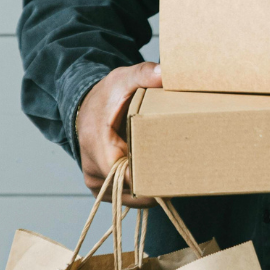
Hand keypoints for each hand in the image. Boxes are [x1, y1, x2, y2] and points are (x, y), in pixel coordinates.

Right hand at [76, 61, 162, 206]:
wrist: (85, 107)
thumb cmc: (107, 94)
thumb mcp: (124, 79)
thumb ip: (143, 74)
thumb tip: (164, 72)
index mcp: (99, 147)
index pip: (127, 177)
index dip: (152, 179)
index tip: (175, 175)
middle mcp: (93, 170)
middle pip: (132, 190)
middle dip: (157, 184)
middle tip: (184, 176)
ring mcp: (96, 182)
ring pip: (130, 197)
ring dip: (150, 189)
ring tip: (175, 177)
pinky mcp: (100, 188)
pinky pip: (125, 196)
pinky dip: (142, 189)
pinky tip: (158, 177)